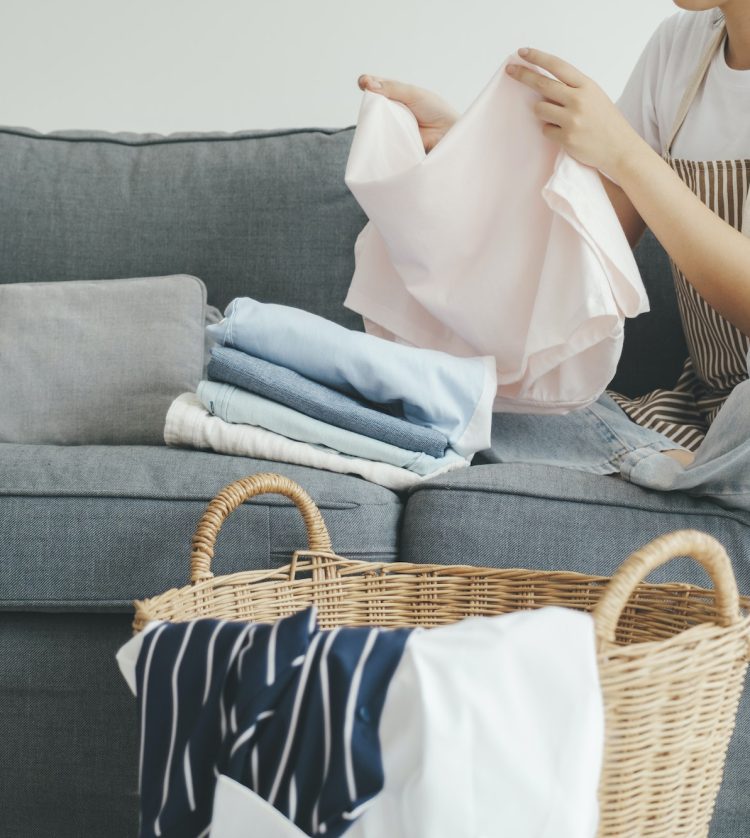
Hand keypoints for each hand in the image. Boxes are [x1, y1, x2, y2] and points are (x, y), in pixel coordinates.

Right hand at [357, 74, 459, 152]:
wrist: (449, 134)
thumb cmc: (436, 111)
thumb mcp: (413, 94)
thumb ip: (392, 88)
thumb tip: (367, 84)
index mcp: (397, 95)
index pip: (377, 88)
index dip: (368, 84)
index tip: (363, 84)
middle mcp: (393, 111)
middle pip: (373, 106)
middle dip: (369, 105)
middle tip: (370, 103)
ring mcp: (393, 128)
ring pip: (376, 124)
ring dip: (373, 123)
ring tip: (375, 120)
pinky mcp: (395, 144)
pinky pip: (382, 141)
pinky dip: (379, 139)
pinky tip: (377, 135)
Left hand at [505, 48, 642, 178]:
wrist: (620, 148)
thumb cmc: (605, 122)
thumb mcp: (594, 96)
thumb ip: (573, 89)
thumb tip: (544, 85)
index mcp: (586, 86)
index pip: (558, 66)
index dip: (538, 58)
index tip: (523, 52)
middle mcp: (578, 99)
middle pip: (542, 84)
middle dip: (523, 75)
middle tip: (510, 70)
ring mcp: (572, 119)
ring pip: (540, 109)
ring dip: (543, 112)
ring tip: (559, 118)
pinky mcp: (566, 138)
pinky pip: (545, 130)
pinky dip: (551, 131)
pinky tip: (565, 134)